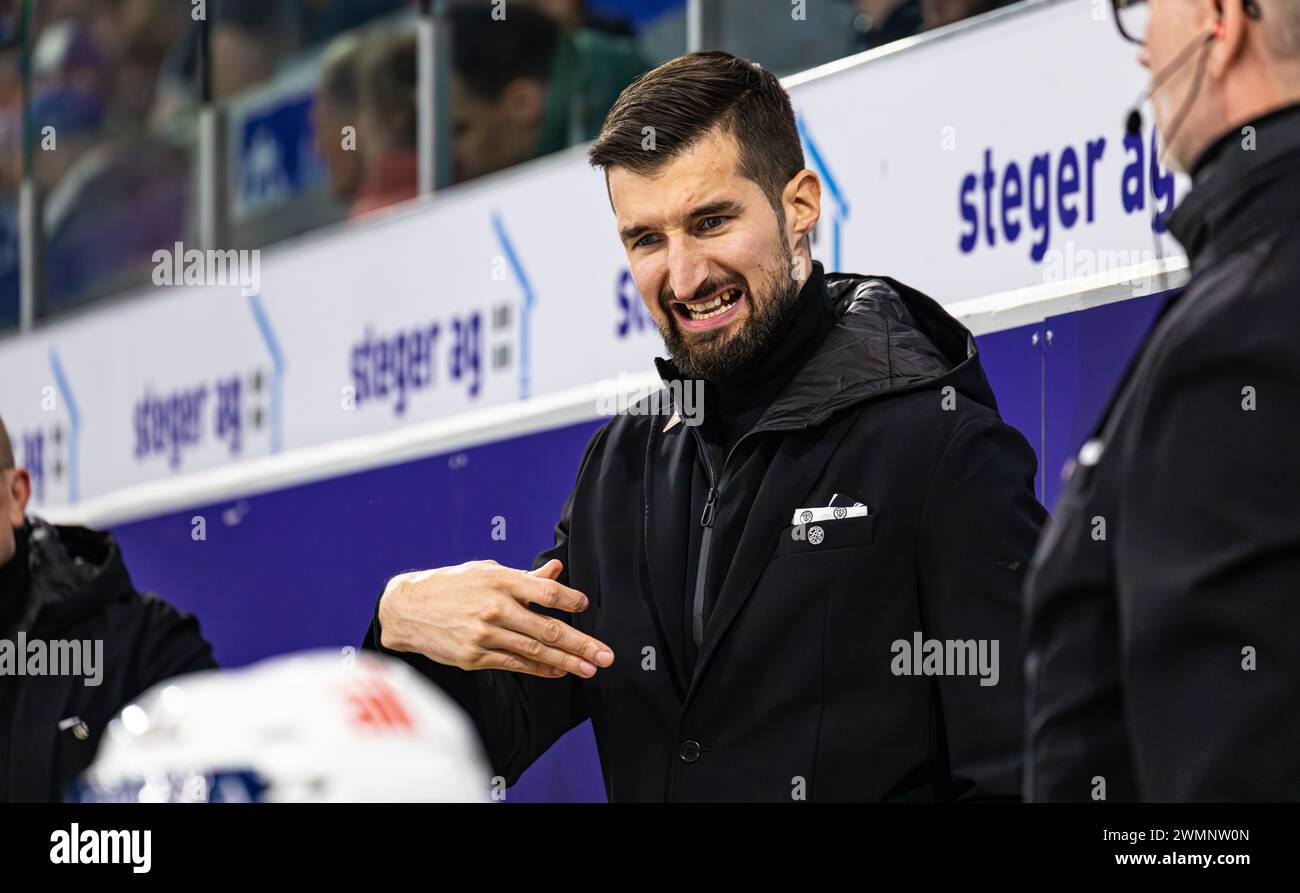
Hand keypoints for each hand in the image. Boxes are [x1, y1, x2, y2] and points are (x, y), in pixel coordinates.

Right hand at [378, 559, 613, 678]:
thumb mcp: (486, 571)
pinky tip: (559, 671)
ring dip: (568, 662)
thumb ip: (524, 577)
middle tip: (606, 655)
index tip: (586, 606)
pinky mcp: (475, 657)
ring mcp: (485, 635)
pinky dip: (540, 669)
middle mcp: (495, 607)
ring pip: (535, 651)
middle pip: (548, 628)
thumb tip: (556, 570)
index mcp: (500, 580)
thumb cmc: (451, 585)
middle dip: (581, 643)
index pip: (546, 591)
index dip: (571, 600)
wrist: (407, 609)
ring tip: (591, 668)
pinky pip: (516, 664)